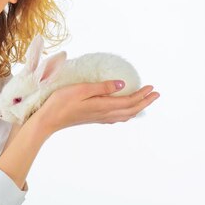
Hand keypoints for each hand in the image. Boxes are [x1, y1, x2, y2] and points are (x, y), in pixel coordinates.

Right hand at [29, 81, 159, 134]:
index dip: (142, 95)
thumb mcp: (81, 89)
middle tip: (155, 93)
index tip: (152, 87)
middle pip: (131, 110)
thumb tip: (122, 84)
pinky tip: (124, 110)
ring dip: (137, 108)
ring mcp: (99, 118)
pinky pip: (117, 117)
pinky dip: (127, 113)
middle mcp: (104, 114)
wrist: (49, 120)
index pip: (129, 101)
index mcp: (103, 106)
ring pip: (125, 115)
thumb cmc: (61, 102)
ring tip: (144, 101)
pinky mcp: (94, 119)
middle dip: (145, 102)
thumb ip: (102, 87)